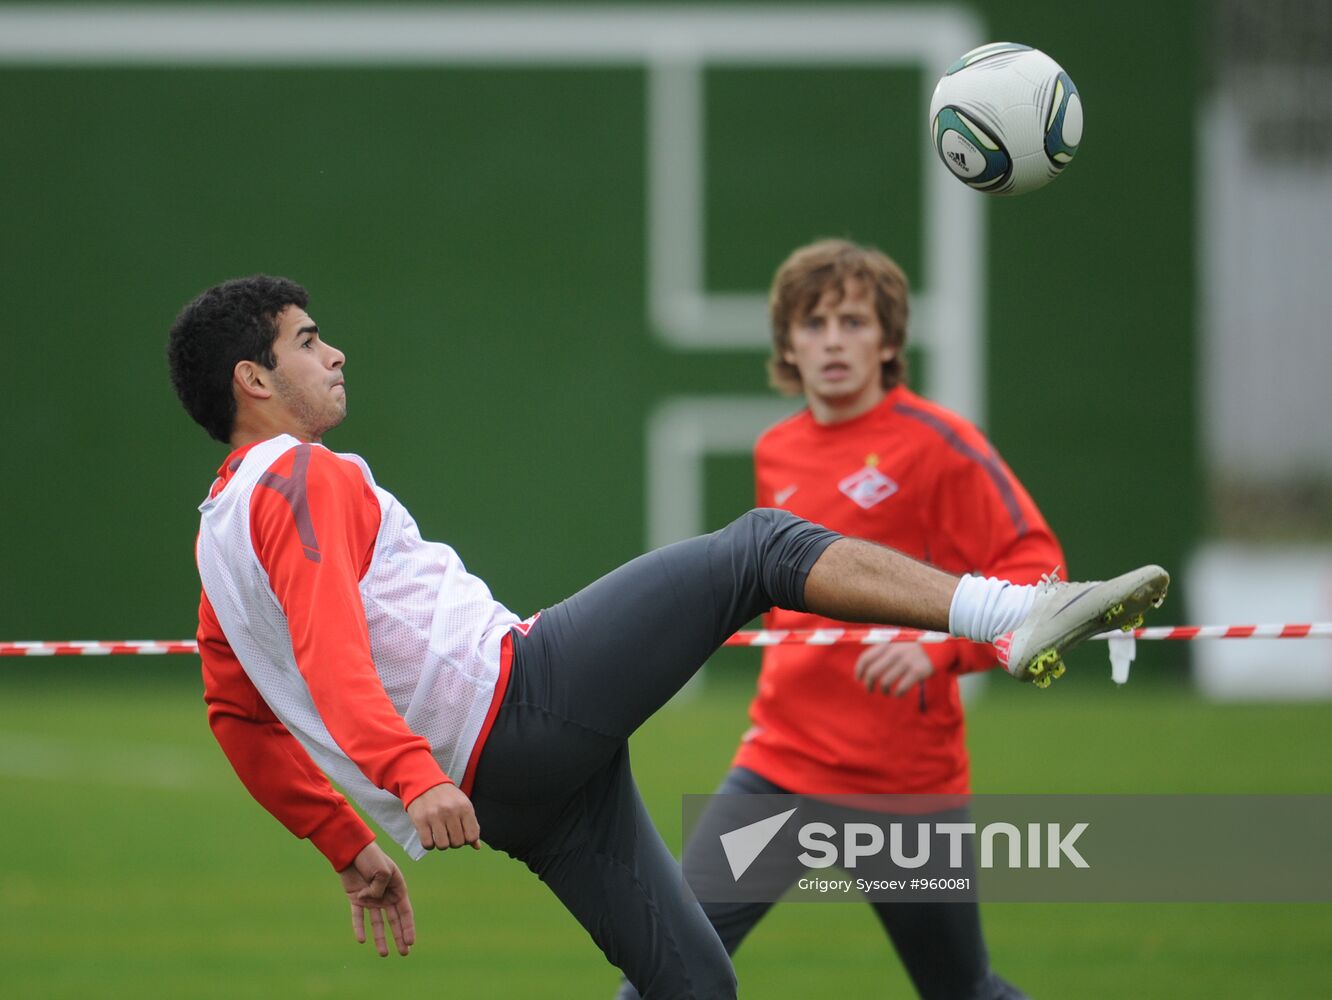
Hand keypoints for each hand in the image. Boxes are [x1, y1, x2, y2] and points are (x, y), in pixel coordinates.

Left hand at [339, 841, 415, 956]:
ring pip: (378, 922)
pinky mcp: (356, 899)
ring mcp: (371, 898)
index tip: (411, 942)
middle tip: (404, 953)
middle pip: (394, 920)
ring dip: (381, 938)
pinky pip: (358, 917)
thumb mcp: (382, 871)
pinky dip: (359, 928)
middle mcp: (386, 895)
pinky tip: (361, 940)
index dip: (408, 927)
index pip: (405, 911)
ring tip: (384, 954)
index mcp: (398, 887)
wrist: (352, 849)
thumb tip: (367, 902)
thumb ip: (378, 890)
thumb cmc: (372, 857)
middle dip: (399, 937)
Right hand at [406, 782, 480, 850]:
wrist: (424, 782)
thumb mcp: (463, 805)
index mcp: (464, 807)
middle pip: (457, 843)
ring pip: (443, 845)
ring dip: (441, 844)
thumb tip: (477, 847)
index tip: (462, 834)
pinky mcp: (420, 820)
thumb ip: (471, 824)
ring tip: (440, 835)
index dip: (468, 840)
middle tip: (449, 833)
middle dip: (454, 842)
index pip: (472, 836)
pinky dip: (429, 844)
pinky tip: (430, 836)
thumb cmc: (447, 797)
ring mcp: (435, 816)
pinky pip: (427, 844)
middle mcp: (451, 811)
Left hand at [853, 643, 934, 696]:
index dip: (859, 670)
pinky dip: (897, 694)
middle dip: (869, 684)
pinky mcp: (917, 671)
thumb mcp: (896, 643)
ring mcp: (906, 661)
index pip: (866, 658)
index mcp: (887, 644)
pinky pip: (901, 688)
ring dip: (884, 690)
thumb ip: (882, 651)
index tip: (858, 679)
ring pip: (886, 682)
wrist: (937, 645)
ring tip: (886, 692)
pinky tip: (898, 694)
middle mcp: (895, 652)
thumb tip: (864, 668)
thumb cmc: (912, 647)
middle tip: (870, 690)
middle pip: (873, 672)